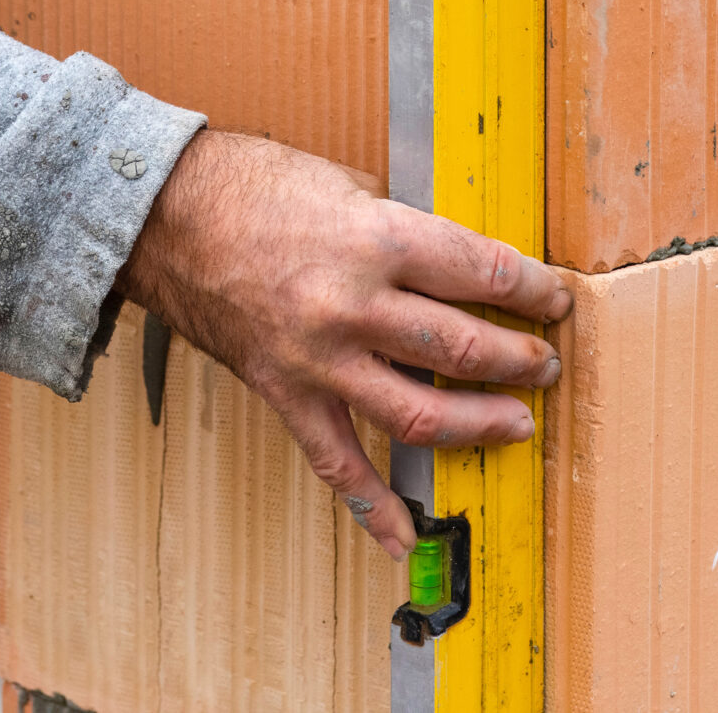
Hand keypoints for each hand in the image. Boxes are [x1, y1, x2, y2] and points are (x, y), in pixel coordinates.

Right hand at [118, 128, 572, 560]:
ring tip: (516, 422)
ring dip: (480, 423)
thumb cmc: (251, 185)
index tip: (555, 299)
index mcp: (375, 239)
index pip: (480, 270)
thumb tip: (458, 264)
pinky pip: (336, 462)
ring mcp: (318, 358)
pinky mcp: (285, 392)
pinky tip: (403, 534)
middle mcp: (352, 304)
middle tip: (545, 362)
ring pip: (420, 412)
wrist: (162, 216)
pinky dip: (373, 504)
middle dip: (519, 357)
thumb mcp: (346, 184)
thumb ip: (402, 228)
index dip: (531, 289)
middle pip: (462, 346)